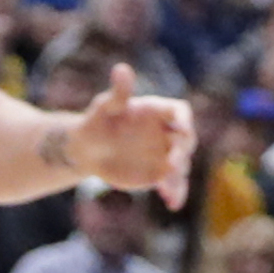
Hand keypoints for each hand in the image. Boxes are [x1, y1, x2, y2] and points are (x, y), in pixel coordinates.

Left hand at [62, 63, 195, 211]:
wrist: (88, 150)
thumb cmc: (96, 122)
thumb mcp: (104, 107)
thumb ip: (118, 92)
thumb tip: (121, 68)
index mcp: (157, 111)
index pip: (179, 111)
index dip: (184, 119)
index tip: (182, 130)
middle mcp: (165, 132)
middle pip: (185, 140)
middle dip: (182, 151)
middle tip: (172, 163)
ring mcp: (164, 154)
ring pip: (181, 165)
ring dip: (179, 177)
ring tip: (169, 190)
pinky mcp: (159, 173)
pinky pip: (172, 184)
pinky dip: (175, 193)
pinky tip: (172, 204)